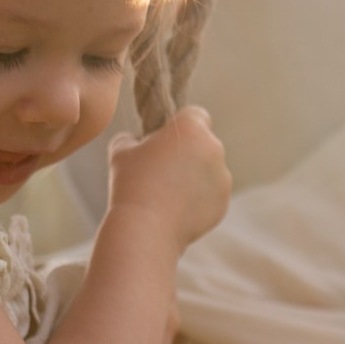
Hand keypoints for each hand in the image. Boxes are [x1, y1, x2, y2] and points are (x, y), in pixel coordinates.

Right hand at [107, 106, 230, 242]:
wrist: (146, 229)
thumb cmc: (131, 184)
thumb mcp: (120, 150)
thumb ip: (131, 137)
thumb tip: (137, 140)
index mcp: (192, 128)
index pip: (195, 114)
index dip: (180, 124)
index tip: (165, 139)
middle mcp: (214, 149)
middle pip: (203, 143)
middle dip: (187, 151)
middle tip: (161, 169)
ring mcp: (222, 177)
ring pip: (209, 169)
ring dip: (194, 175)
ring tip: (166, 193)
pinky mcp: (223, 202)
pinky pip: (211, 193)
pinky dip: (198, 198)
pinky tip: (176, 208)